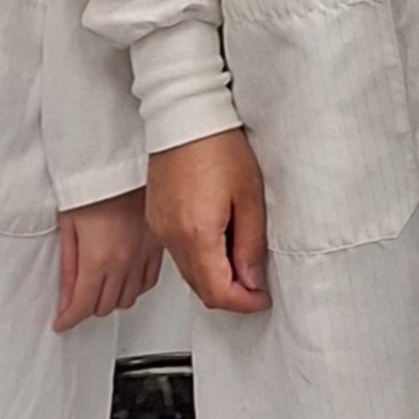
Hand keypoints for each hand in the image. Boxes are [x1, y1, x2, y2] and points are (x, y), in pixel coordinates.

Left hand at [54, 190, 163, 332]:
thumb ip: (67, 268)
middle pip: (105, 306)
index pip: (83, 306)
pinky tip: (125, 282)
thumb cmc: (93, 186)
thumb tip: (65, 298)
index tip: (63, 321)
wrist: (120, 163)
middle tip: (76, 302)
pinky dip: (135, 288)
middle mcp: (123, 262)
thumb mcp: (68, 227)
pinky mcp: (156, 246)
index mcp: (97, 259)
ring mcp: (142, 255)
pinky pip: (148, 282)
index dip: (69, 319)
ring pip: (128, 299)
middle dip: (87, 309)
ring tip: (98, 292)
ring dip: (111, 300)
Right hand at [147, 129, 270, 314]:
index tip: (261, 298)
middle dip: (231, 294)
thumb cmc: (218, 145)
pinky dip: (199, 259)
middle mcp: (172, 236)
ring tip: (242, 257)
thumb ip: (250, 244)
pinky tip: (219, 242)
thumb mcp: (250, 196)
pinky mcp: (157, 218)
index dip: (243, 303)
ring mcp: (161, 228)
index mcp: (196, 234)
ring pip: (188, 273)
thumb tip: (253, 279)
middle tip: (257, 283)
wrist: (186, 115)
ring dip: (215, 277)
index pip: (217, 292)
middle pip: (200, 288)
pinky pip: (178, 253)